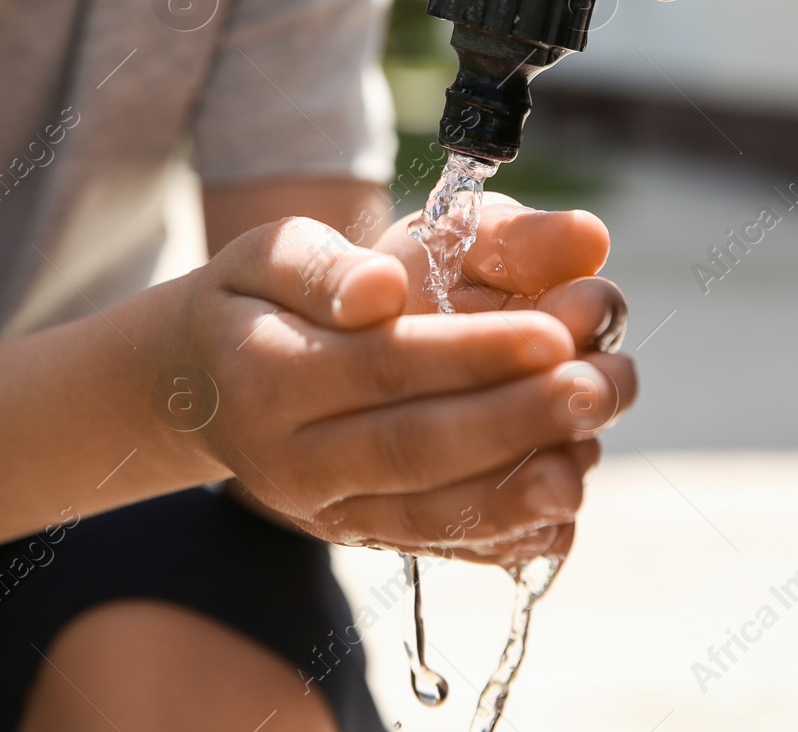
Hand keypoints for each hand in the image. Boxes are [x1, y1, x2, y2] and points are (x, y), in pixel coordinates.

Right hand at [167, 209, 634, 566]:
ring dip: (518, 489)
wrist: (201, 386)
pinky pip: (436, 545)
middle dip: (514, 421)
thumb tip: (381, 291)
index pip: (383, 365)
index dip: (471, 353)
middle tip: (596, 387)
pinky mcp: (358, 534)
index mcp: (268, 373)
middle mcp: (293, 457)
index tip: (553, 333)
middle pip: (415, 446)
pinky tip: (561, 506)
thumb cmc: (252, 300)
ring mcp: (325, 508)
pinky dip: (503, 535)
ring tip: (589, 454)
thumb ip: (323, 266)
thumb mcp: (266, 253)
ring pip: (429, 512)